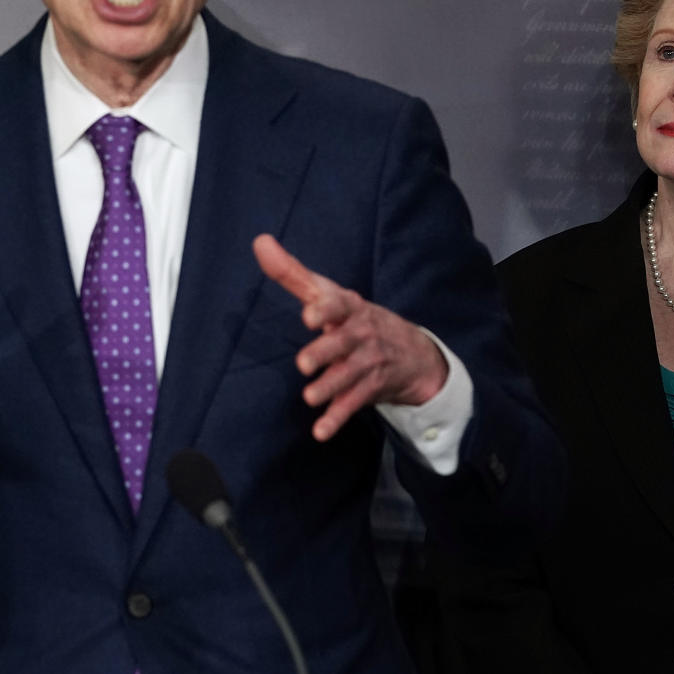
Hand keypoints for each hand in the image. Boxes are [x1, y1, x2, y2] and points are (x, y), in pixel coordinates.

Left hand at [252, 234, 447, 441]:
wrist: (414, 353)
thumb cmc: (356, 318)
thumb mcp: (330, 294)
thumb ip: (293, 273)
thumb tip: (259, 242)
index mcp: (350, 308)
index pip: (339, 304)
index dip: (325, 308)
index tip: (308, 314)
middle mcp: (361, 334)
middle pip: (344, 342)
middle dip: (325, 352)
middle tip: (303, 363)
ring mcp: (368, 363)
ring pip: (349, 376)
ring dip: (330, 387)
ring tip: (310, 398)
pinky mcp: (370, 389)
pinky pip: (354, 404)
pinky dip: (338, 418)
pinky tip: (321, 431)